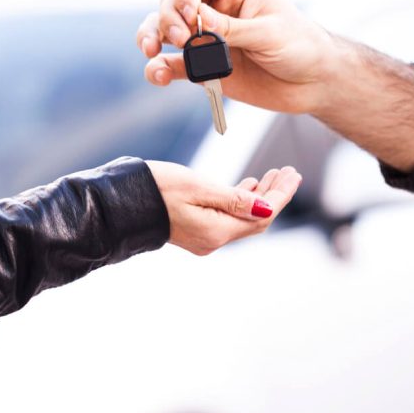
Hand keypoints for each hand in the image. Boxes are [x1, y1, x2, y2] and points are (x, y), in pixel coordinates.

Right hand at [137, 0, 413, 171]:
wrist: (314, 83)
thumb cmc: (301, 47)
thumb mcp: (269, 32)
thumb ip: (230, 29)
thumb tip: (196, 22)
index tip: (189, 14)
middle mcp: (215, 12)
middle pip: (173, 7)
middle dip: (167, 20)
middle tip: (181, 40)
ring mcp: (207, 41)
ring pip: (165, 34)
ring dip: (151, 38)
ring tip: (151, 51)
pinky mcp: (205, 69)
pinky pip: (174, 67)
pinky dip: (159, 70)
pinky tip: (158, 75)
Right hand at [146, 161, 300, 255]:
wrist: (119, 203)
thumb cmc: (156, 189)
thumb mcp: (198, 187)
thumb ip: (235, 199)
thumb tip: (268, 209)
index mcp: (217, 231)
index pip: (261, 216)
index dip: (281, 195)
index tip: (293, 174)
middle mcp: (213, 240)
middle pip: (255, 219)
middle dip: (274, 195)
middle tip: (289, 171)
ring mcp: (203, 238)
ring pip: (242, 218)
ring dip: (259, 196)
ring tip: (274, 174)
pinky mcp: (194, 231)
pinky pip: (227, 218)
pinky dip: (240, 200)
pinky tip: (248, 185)